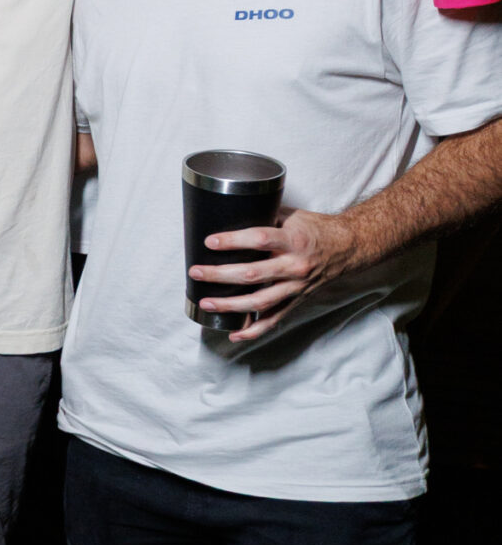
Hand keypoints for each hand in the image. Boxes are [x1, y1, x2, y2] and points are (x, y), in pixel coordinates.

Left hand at [190, 211, 357, 343]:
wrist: (348, 248)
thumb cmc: (316, 229)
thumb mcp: (293, 215)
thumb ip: (265, 215)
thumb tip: (232, 211)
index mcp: (294, 240)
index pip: (260, 239)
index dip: (233, 241)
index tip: (210, 242)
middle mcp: (295, 266)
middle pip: (253, 274)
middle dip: (220, 275)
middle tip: (196, 272)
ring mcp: (296, 287)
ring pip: (260, 302)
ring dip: (231, 305)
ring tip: (206, 303)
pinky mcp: (296, 301)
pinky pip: (274, 320)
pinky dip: (254, 330)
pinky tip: (234, 333)